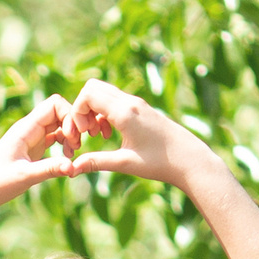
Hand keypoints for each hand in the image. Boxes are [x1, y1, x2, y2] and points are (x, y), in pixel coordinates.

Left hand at [0, 95, 81, 209]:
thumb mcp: (24, 176)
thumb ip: (49, 169)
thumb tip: (73, 167)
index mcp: (25, 128)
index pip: (55, 104)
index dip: (70, 116)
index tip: (73, 138)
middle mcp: (29, 129)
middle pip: (60, 111)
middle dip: (73, 125)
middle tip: (77, 147)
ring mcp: (32, 138)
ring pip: (59, 124)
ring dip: (70, 135)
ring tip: (72, 154)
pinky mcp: (33, 149)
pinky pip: (54, 137)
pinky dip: (64, 144)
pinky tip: (66, 160)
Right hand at [63, 78, 211, 186]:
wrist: (189, 159)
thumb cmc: (160, 162)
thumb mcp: (125, 163)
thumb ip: (95, 162)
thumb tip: (70, 170)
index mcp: (125, 112)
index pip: (88, 94)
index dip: (77, 112)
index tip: (83, 134)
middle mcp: (130, 102)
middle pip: (93, 87)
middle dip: (82, 108)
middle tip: (86, 132)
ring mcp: (136, 103)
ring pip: (103, 93)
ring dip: (93, 111)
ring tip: (97, 135)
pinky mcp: (140, 109)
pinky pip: (114, 101)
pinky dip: (104, 113)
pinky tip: (108, 134)